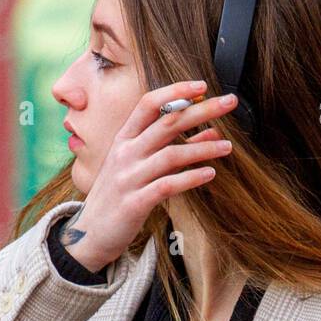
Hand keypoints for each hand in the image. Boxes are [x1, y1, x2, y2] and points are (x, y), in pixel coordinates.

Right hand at [58, 81, 236, 272]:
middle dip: (201, 110)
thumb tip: (210, 132)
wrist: (90, 234)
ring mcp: (128, 178)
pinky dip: (191, 178)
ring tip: (227, 147)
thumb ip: (172, 148)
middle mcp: (125, 153)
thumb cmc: (118, 197)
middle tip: (230, 102)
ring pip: (170, 154)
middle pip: (166, 123)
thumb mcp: (139, 167)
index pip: (148, 104)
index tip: (202, 85)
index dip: (175, 91)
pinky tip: (210, 174)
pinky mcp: (134, 203)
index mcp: (123, 139)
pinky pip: (167, 185)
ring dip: (202, 148)